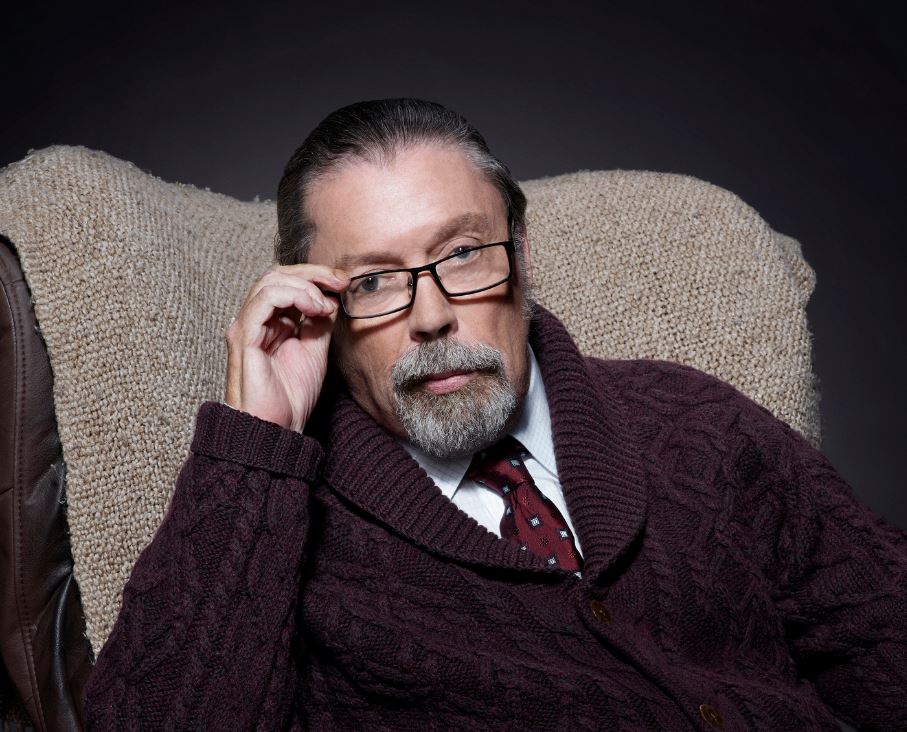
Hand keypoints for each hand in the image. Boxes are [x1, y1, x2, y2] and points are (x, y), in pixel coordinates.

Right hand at [225, 264, 349, 430]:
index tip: (343, 283)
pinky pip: (264, 301)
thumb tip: (331, 297)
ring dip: (304, 285)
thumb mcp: (315, 350)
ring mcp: (247, 327)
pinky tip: (313, 308)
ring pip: (270, 282)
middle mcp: (255, 320)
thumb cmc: (291, 395)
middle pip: (278, 275)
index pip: (287, 282)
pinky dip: (293, 295)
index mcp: (270, 322)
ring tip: (325, 304)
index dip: (316, 277)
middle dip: (313, 274)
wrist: (278, 427)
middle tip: (340, 282)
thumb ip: (319, 323)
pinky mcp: (245, 337)